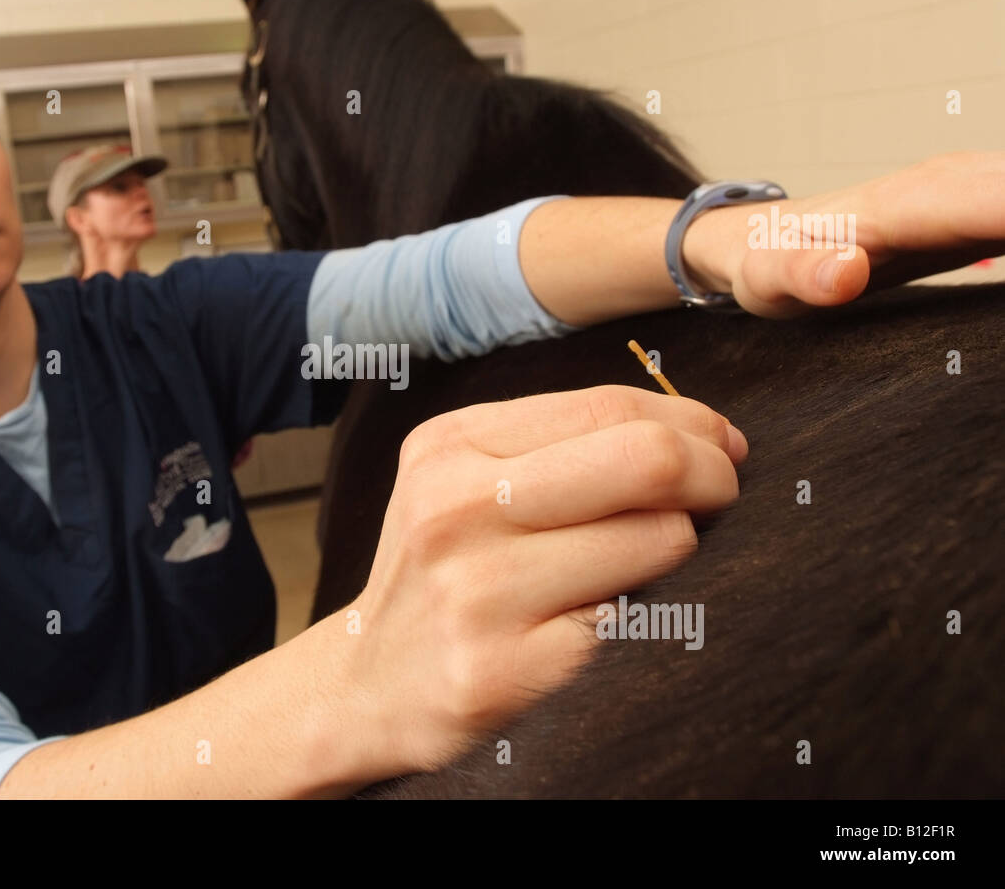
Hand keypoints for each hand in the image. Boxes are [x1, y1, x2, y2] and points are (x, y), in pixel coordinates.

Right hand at [338, 385, 746, 772]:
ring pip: (659, 539)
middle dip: (713, 473)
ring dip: (677, 548)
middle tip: (722, 494)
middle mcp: (454, 509)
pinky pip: (633, 621)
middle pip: (645, 458)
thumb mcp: (466, 481)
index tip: (721, 446)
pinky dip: (640, 613)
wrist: (371, 685)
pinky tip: (601, 619)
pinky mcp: (504, 669)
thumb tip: (706, 432)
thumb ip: (560, 446)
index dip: (690, 422)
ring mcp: (477, 591)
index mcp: (449, 446)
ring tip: (639, 565)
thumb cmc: (445, 571)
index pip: (609, 407)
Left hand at [689, 151, 1004, 317]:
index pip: (988, 201)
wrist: (748, 240)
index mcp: (902, 204)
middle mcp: (943, 186)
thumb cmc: (760, 257)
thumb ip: (805, 274)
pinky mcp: (969, 212)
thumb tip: (847, 271)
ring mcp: (960, 193)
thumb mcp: (769, 275)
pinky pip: (1004, 207)